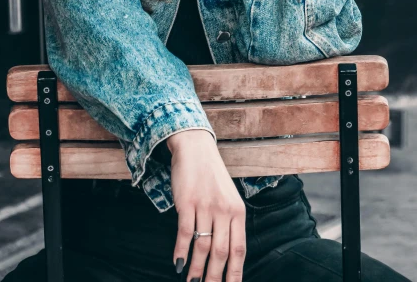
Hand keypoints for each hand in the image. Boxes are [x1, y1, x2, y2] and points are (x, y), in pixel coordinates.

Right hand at [167, 129, 246, 281]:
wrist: (195, 148)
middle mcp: (224, 210)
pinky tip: (178, 264)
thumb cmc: (211, 176)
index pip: (239, 250)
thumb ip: (229, 223)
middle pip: (221, 253)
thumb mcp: (228, 198)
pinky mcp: (187, 202)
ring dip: (196, 270)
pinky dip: (181, 251)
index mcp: (238, 211)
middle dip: (215, 278)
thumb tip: (226, 256)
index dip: (235, 274)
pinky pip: (185, 232)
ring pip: (203, 246)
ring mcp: (205, 206)